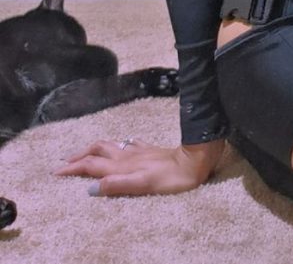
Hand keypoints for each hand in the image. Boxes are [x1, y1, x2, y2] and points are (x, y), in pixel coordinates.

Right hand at [52, 137, 225, 196]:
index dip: (73, 168)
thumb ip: (117, 185)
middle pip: (97, 150)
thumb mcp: (143, 185)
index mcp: (123, 165)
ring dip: (93, 148)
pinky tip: (120, 145)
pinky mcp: (150, 150)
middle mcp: (127, 156)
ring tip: (84, 151)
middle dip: (78, 155)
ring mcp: (139, 151)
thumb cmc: (171, 178)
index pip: (91, 165)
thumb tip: (91, 188)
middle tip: (64, 161)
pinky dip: (116, 145)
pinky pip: (127, 144)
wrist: (195, 160)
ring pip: (110, 145)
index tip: (56, 172)